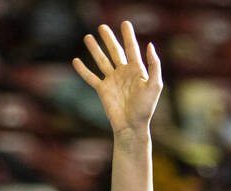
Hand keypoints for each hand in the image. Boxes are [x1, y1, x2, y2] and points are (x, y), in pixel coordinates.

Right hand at [72, 21, 162, 136]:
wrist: (132, 126)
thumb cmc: (145, 108)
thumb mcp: (154, 85)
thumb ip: (154, 65)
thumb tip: (150, 45)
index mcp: (137, 70)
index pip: (131, 49)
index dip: (128, 36)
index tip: (125, 23)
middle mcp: (123, 73)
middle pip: (114, 51)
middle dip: (109, 39)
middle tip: (102, 27)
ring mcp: (112, 81)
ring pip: (101, 61)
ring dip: (94, 49)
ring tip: (88, 37)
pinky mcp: (102, 90)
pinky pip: (91, 77)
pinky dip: (83, 70)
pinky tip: (76, 61)